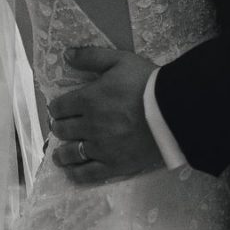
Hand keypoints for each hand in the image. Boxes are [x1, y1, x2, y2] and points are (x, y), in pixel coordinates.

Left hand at [49, 43, 162, 185]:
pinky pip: (86, 175)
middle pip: (62, 130)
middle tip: (62, 128)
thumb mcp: (120, 60)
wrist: (172, 111)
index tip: (60, 109)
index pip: (59, 107)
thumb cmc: (146, 82)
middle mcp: (89, 125)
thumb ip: (91, 56)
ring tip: (60, 154)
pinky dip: (75, 174)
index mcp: (88, 99)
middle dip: (59, 127)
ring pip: (70, 154)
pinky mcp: (113, 165)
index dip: (56, 108)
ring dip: (61, 153)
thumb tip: (66, 54)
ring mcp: (100, 148)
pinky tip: (72, 171)